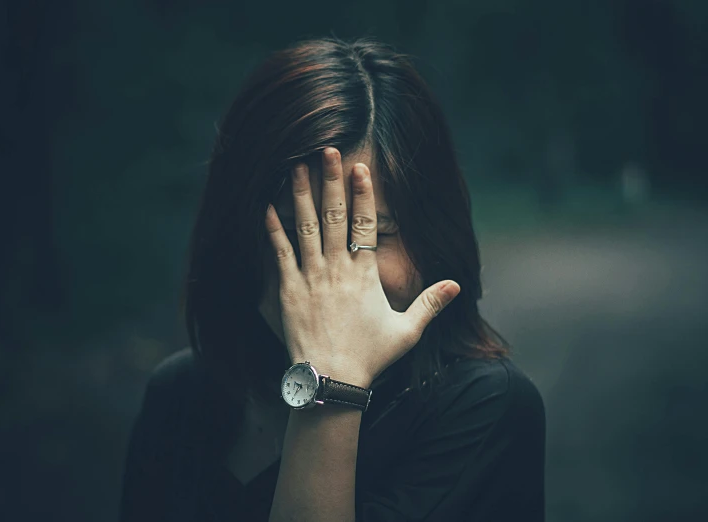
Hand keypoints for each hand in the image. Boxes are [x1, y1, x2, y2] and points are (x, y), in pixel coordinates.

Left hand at [265, 147, 460, 387]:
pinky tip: (266, 207)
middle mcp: (337, 269)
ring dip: (302, 194)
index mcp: (365, 274)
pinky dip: (273, 229)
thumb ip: (431, 304)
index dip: (364, 195)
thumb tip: (458, 285)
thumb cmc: (369, 357)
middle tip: (328, 151)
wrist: (330, 379)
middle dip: (331, 181)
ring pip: (306, 227)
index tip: (361, 168)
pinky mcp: (288, 290)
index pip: (366, 225)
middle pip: (334, 216)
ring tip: (297, 166)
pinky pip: (279, 253)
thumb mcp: (407, 331)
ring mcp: (311, 277)